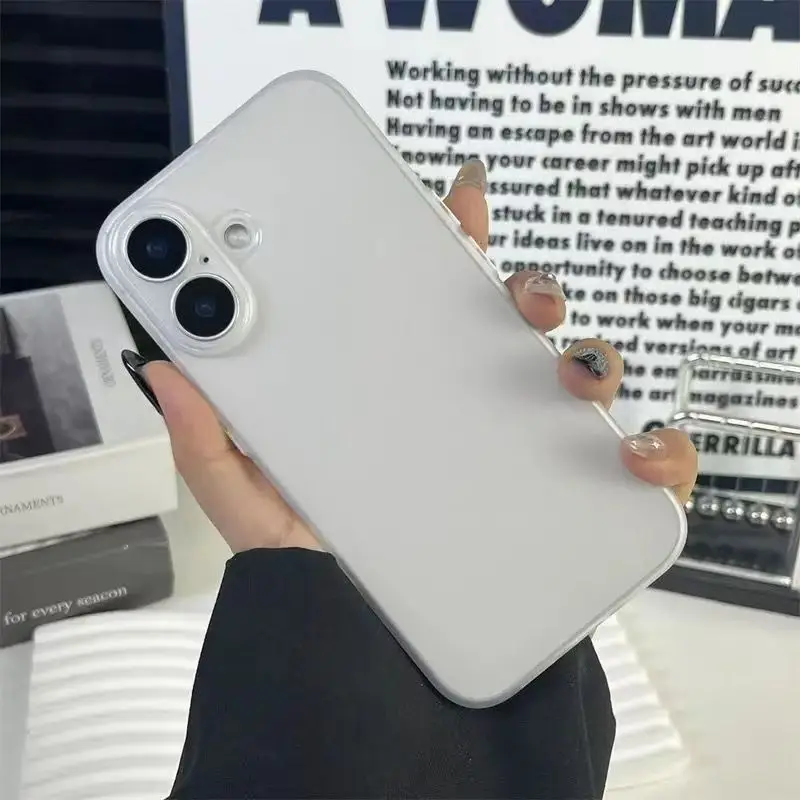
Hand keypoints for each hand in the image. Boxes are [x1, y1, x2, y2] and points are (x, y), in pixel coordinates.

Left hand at [125, 159, 696, 552]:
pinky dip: (655, 455)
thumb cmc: (328, 584)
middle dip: (527, 287)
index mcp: (399, 394)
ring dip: (590, 357)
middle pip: (513, 325)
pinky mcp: (576, 511)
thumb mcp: (256, 513)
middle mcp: (470, 414)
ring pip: (582, 379)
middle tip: (513, 292)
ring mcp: (529, 458)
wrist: (384, 679)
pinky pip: (637, 471)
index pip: (426, 298)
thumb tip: (167, 367)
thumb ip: (212, 445)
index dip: (446, 237)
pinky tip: (633, 457)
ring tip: (568, 371)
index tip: (454, 197)